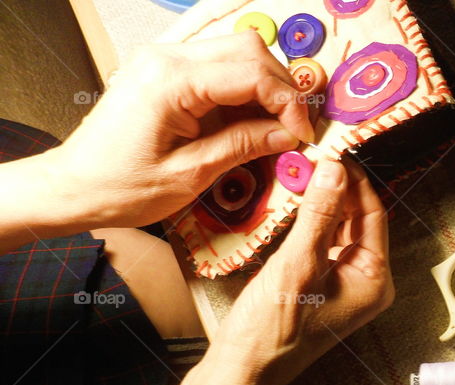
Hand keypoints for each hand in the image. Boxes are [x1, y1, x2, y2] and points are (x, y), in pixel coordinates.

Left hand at [51, 33, 313, 229]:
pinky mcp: (164, 70)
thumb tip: (287, 134)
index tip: (301, 138)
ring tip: (272, 128)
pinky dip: (243, 89)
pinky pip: (218, 66)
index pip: (253, 72)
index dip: (288, 104)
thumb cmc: (123, 188)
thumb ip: (242, 145)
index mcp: (171, 81)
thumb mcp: (190, 175)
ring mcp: (163, 59)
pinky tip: (248, 121)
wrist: (75, 186)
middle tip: (292, 131)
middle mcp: (166, 57)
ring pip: (237, 51)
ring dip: (265, 86)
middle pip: (249, 49)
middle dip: (282, 89)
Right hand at [212, 158, 393, 384]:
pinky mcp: (321, 285)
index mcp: (375, 281)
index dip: (354, 181)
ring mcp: (344, 285)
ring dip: (322, 204)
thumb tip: (335, 171)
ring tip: (302, 176)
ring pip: (339, 230)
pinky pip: (323, 244)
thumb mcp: (298, 263)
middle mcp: (366, 283)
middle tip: (313, 160)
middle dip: (337, 190)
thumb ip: (319, 214)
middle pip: (358, 221)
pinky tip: (294, 206)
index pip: (374, 215)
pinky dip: (310, 223)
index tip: (334, 152)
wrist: (244, 367)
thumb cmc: (273, 330)